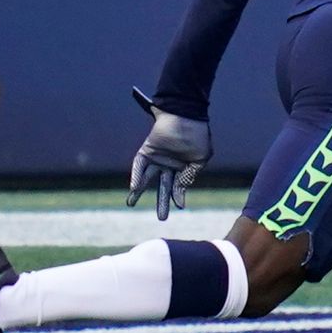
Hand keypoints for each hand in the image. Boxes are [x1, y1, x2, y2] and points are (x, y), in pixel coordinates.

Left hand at [127, 89, 210, 220]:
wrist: (187, 114)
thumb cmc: (197, 134)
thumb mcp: (200, 158)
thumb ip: (190, 176)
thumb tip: (180, 196)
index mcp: (183, 166)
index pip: (179, 185)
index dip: (179, 196)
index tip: (180, 207)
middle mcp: (169, 163)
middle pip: (163, 186)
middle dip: (162, 202)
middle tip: (162, 218)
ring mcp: (157, 157)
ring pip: (147, 178)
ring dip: (138, 191)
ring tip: (130, 204)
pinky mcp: (147, 150)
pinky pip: (139, 165)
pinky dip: (136, 176)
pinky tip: (133, 188)